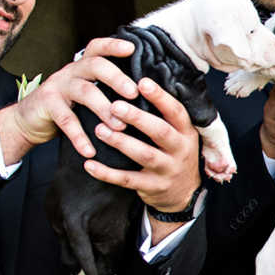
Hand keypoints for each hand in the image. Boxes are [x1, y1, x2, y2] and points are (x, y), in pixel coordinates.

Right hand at [0, 37, 140, 164]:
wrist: (29, 120)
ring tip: (120, 127)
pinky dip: (79, 137)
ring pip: (84, 92)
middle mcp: (71, 71)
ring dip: (104, 109)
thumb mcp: (88, 93)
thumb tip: (147, 97)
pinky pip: (66, 120)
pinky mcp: (46, 104)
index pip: (98, 49)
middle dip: (117, 78)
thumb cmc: (70, 106)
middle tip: (134, 94)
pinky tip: (90, 152)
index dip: (113, 46)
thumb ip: (107, 90)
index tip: (132, 48)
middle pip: (95, 65)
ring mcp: (58, 86)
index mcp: (84, 66)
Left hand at [85, 79, 203, 237]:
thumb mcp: (179, 134)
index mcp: (186, 132)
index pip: (176, 111)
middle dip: (137, 118)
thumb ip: (164, 114)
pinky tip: (89, 164)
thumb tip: (139, 81)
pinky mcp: (152, 187)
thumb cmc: (173, 153)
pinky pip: (128, 180)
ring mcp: (167, 170)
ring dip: (121, 142)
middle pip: (160, 132)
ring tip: (99, 130)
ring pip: (144, 155)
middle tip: (114, 105)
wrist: (183, 194)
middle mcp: (180, 150)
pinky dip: (107, 173)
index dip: (160, 97)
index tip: (142, 82)